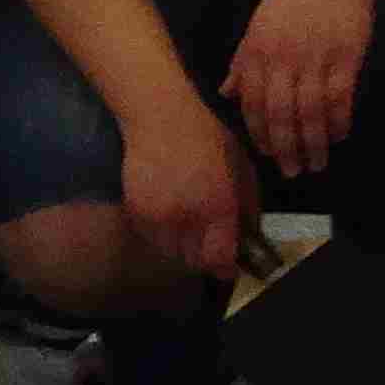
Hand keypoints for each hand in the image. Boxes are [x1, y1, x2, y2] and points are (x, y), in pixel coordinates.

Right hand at [119, 91, 251, 285]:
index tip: (229, 265)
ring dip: (182, 247)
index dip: (225, 268)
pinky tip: (169, 216)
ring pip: (171, 252)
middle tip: (209, 243)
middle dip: (204, 256)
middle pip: (193, 261)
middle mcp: (186, 216)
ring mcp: (157, 214)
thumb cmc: (207, 137)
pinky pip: (151, 237)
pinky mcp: (136, 210)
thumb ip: (248, 205)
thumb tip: (249, 235)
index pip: (218, 259)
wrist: (160, 116)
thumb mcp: (242, 167)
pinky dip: (161, 234)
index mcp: (218, 206)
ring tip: (188, 230)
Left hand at [221, 0, 374, 176]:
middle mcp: (281, 58)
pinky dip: (338, 121)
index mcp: (256, 52)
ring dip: (313, 142)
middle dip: (285, 147)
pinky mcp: (345, 57)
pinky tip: (339, 136)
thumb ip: (243, 62)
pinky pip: (339, 97)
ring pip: (310, 111)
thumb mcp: (258, 27)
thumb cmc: (292, 1)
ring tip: (317, 164)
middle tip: (292, 172)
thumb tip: (225, 93)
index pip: (252, 102)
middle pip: (280, 113)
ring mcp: (314, 58)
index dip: (258, 132)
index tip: (267, 155)